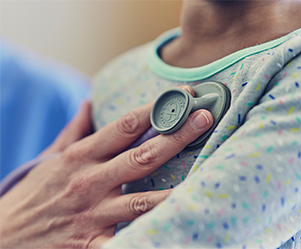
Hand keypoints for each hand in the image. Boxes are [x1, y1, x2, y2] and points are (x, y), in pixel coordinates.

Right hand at [0, 86, 212, 248]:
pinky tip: (173, 225)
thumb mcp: (51, 157)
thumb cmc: (34, 193)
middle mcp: (90, 181)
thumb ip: (75, 129)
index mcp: (81, 156)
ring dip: (175, 186)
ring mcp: (93, 214)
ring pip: (143, 199)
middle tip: (204, 118)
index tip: (181, 96)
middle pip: (142, 155)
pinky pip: (129, 240)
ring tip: (205, 171)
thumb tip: (90, 102)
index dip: (155, 109)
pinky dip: (150, 234)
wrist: (5, 236)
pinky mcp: (92, 244)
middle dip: (177, 135)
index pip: (125, 126)